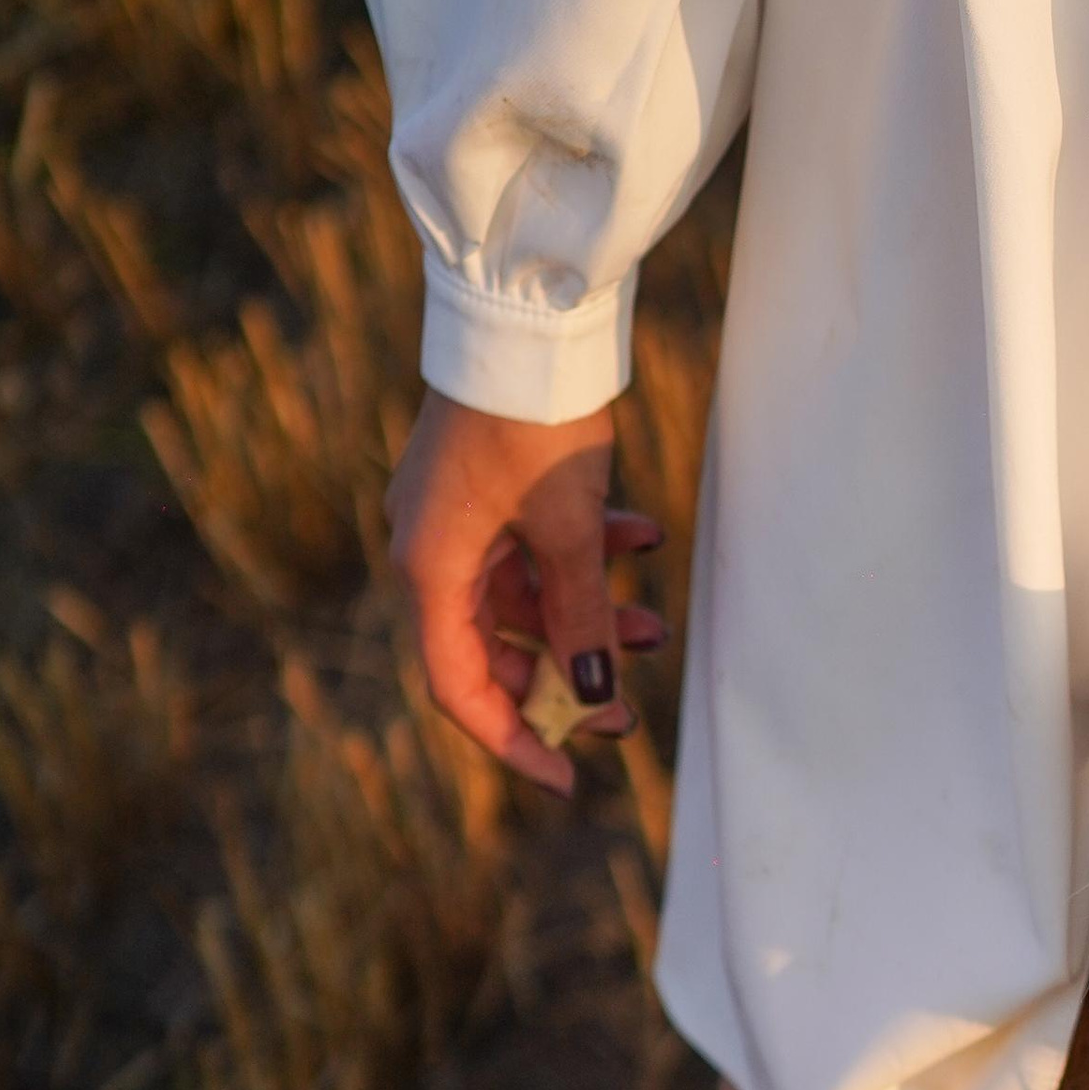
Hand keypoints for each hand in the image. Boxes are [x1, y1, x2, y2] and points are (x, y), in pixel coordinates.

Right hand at [387, 388, 667, 799]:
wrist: (527, 310)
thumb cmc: (534, 419)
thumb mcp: (569, 529)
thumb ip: (581, 616)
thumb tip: (592, 690)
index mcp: (431, 569)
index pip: (461, 687)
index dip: (513, 741)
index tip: (567, 778)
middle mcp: (433, 547)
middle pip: (497, 648)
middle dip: (568, 676)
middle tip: (630, 709)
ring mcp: (460, 515)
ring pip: (528, 595)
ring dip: (591, 613)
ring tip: (657, 623)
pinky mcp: (490, 484)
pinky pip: (537, 544)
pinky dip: (589, 551)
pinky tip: (647, 533)